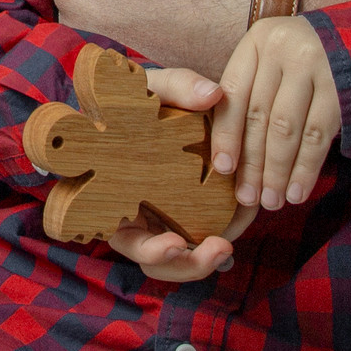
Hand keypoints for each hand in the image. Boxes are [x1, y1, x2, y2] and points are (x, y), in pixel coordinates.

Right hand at [101, 67, 258, 282]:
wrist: (149, 106)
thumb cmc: (138, 100)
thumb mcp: (154, 87)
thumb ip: (179, 84)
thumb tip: (213, 94)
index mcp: (112, 190)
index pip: (123, 235)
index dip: (147, 248)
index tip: (175, 244)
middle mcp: (130, 215)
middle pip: (151, 258)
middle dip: (183, 265)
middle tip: (217, 249)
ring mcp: (157, 222)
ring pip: (174, 262)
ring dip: (201, 263)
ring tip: (225, 249)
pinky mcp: (184, 221)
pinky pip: (199, 242)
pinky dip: (218, 241)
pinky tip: (237, 225)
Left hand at [210, 17, 341, 210]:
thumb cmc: (309, 59)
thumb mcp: (276, 59)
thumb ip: (252, 91)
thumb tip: (227, 153)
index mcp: (258, 40)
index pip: (233, 92)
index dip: (225, 133)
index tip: (221, 168)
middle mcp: (283, 48)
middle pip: (259, 115)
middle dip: (251, 162)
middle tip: (246, 197)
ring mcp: (315, 65)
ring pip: (286, 129)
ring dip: (277, 171)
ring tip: (271, 201)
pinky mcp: (342, 87)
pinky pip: (317, 136)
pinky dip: (305, 168)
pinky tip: (297, 192)